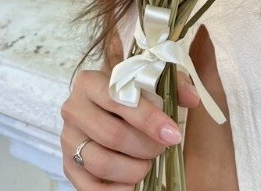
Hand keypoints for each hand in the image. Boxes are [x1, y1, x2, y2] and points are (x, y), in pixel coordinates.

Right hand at [61, 68, 199, 189]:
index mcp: (89, 81)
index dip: (149, 120)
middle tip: (161, 149)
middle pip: (112, 134)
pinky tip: (134, 186)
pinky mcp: (68, 166)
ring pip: (102, 162)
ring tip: (148, 165)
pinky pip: (89, 188)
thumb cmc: (131, 95)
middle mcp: (73, 108)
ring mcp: (68, 139)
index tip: (173, 134)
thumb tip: (192, 98)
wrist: (107, 110)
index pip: (119, 100)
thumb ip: (174, 84)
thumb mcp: (151, 82)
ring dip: (133, 170)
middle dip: (145, 147)